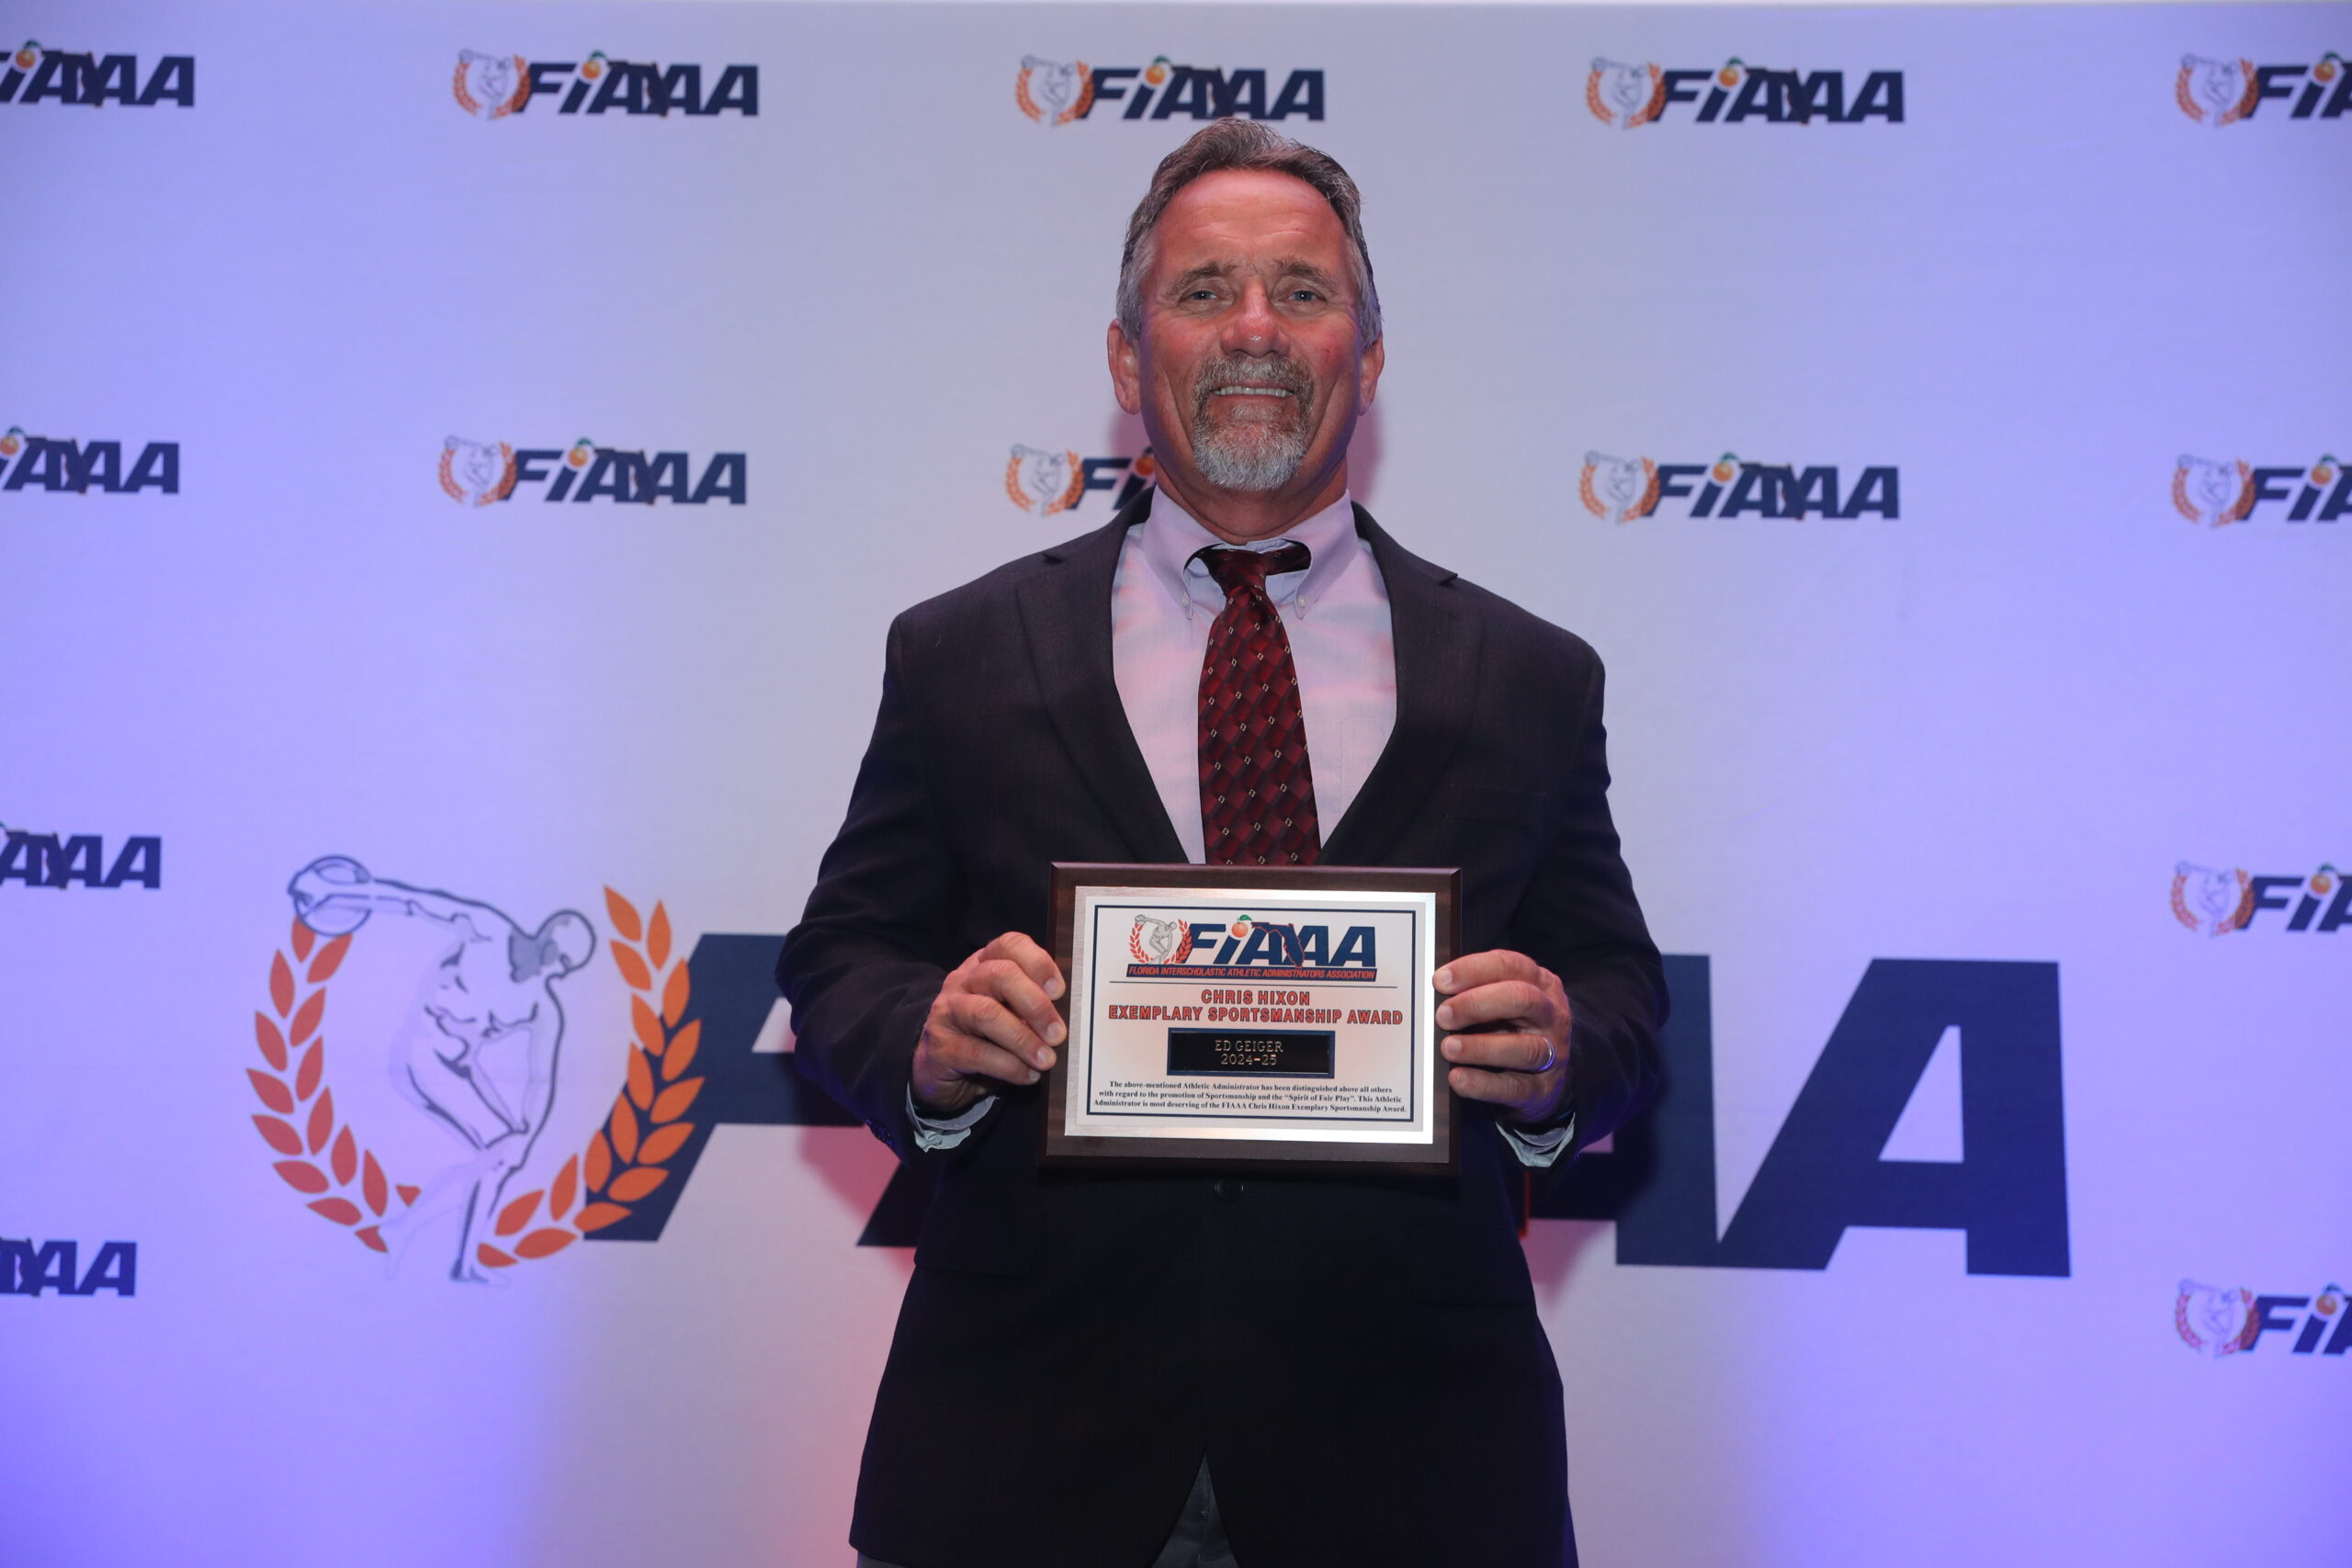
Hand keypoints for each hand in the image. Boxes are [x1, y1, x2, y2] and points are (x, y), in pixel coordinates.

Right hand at [912, 932, 1066, 1116]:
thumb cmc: (985, 1037)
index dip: (1038, 962)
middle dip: (1036, 1004)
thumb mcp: (1010, 1015)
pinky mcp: (941, 1046)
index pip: (1009, 945)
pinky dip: (1009, 1066)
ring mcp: (947, 1011)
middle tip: (1058, 1034)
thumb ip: (1032, 1008)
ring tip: (1046, 1059)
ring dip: (1023, 1038)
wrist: (939, 1070)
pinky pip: (977, 1052)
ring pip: (987, 1013)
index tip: (1059, 990)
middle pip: (1000, 974)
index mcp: (983, 965)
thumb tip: (1065, 1022)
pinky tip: (1027, 1076)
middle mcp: (962, 981)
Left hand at [1435, 949, 1571, 1124]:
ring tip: (1448, 1048)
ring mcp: (1551, 1053)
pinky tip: (1458, 1077)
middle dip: (1477, 1004)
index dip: (1473, 970)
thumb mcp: (1502, 1005)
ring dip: (1480, 1046)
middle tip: (1443, 1015)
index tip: (1440, 980)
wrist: (1543, 1080)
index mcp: (1540, 984)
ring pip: (1523, 1047)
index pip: (1510, 966)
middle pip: (1521, 999)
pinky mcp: (1541, 1089)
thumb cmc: (1514, 1031)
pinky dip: (1482, 1083)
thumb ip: (1476, 994)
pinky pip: (1513, 1086)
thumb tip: (1435, 996)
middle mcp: (1551, 1015)